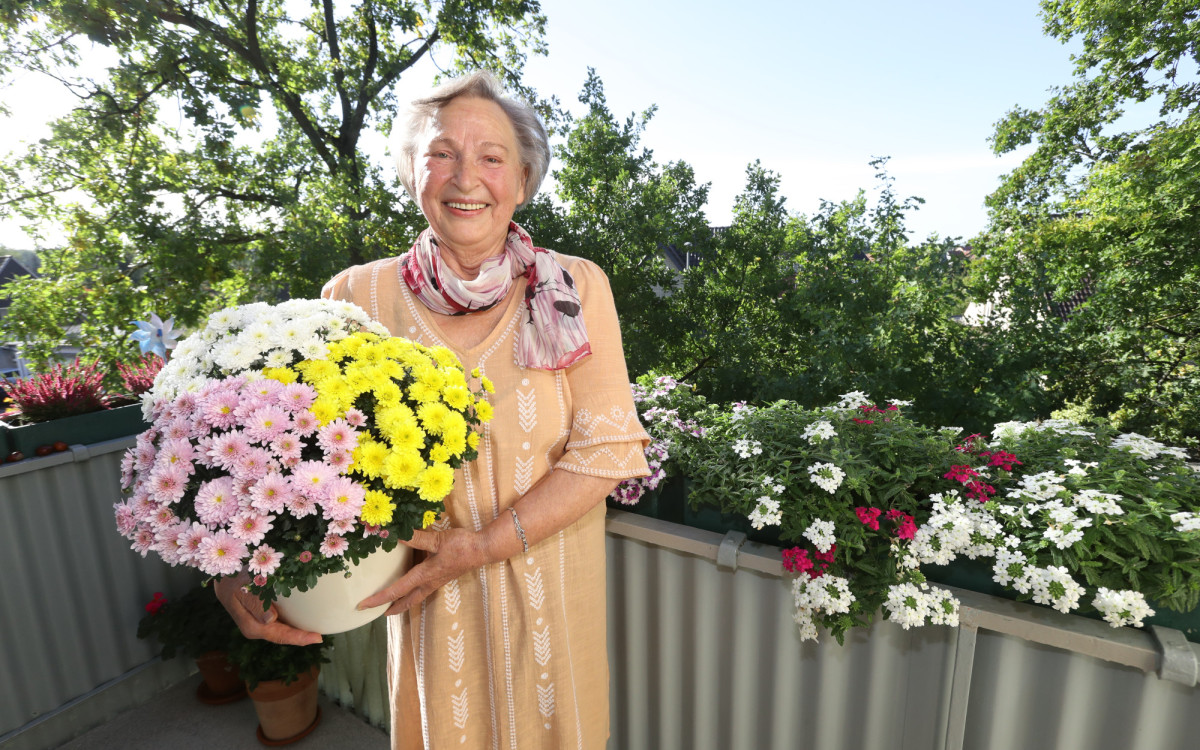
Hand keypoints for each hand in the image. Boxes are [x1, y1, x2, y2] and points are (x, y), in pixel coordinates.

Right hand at [214, 573, 322, 645]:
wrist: (221, 572)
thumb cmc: (232, 578)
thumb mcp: (241, 588)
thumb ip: (254, 604)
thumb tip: (270, 619)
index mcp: (252, 626)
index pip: (279, 635)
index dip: (299, 638)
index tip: (317, 638)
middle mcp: (256, 627)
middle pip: (283, 636)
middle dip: (301, 637)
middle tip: (321, 636)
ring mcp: (259, 622)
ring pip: (282, 630)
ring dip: (298, 630)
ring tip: (317, 630)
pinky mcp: (261, 615)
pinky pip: (280, 622)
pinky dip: (292, 621)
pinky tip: (304, 617)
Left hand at [357, 527, 490, 614]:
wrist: (483, 550)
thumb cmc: (461, 545)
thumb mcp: (437, 539)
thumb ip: (415, 537)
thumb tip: (393, 534)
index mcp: (424, 576)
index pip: (397, 591)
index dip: (379, 598)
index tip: (363, 605)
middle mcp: (429, 583)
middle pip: (407, 602)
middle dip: (392, 608)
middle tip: (378, 612)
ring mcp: (437, 581)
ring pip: (416, 597)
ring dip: (403, 602)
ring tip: (392, 604)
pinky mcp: (443, 577)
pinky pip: (424, 590)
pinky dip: (413, 593)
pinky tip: (412, 586)